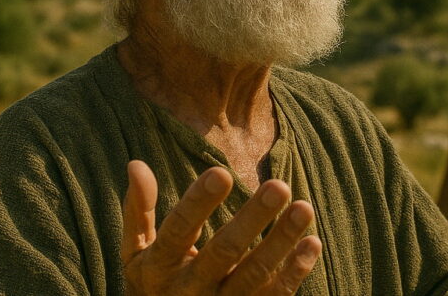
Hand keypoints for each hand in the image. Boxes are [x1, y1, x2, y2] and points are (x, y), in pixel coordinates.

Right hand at [121, 160, 321, 295]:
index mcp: (159, 267)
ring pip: (255, 275)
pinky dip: (295, 272)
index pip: (179, 230)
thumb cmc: (153, 283)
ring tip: (304, 207)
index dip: (199, 202)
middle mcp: (189, 289)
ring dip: (281, 241)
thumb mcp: (136, 252)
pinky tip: (310, 242)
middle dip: (252, 219)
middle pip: (224, 252)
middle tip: (278, 186)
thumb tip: (137, 164)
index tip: (221, 172)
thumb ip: (139, 210)